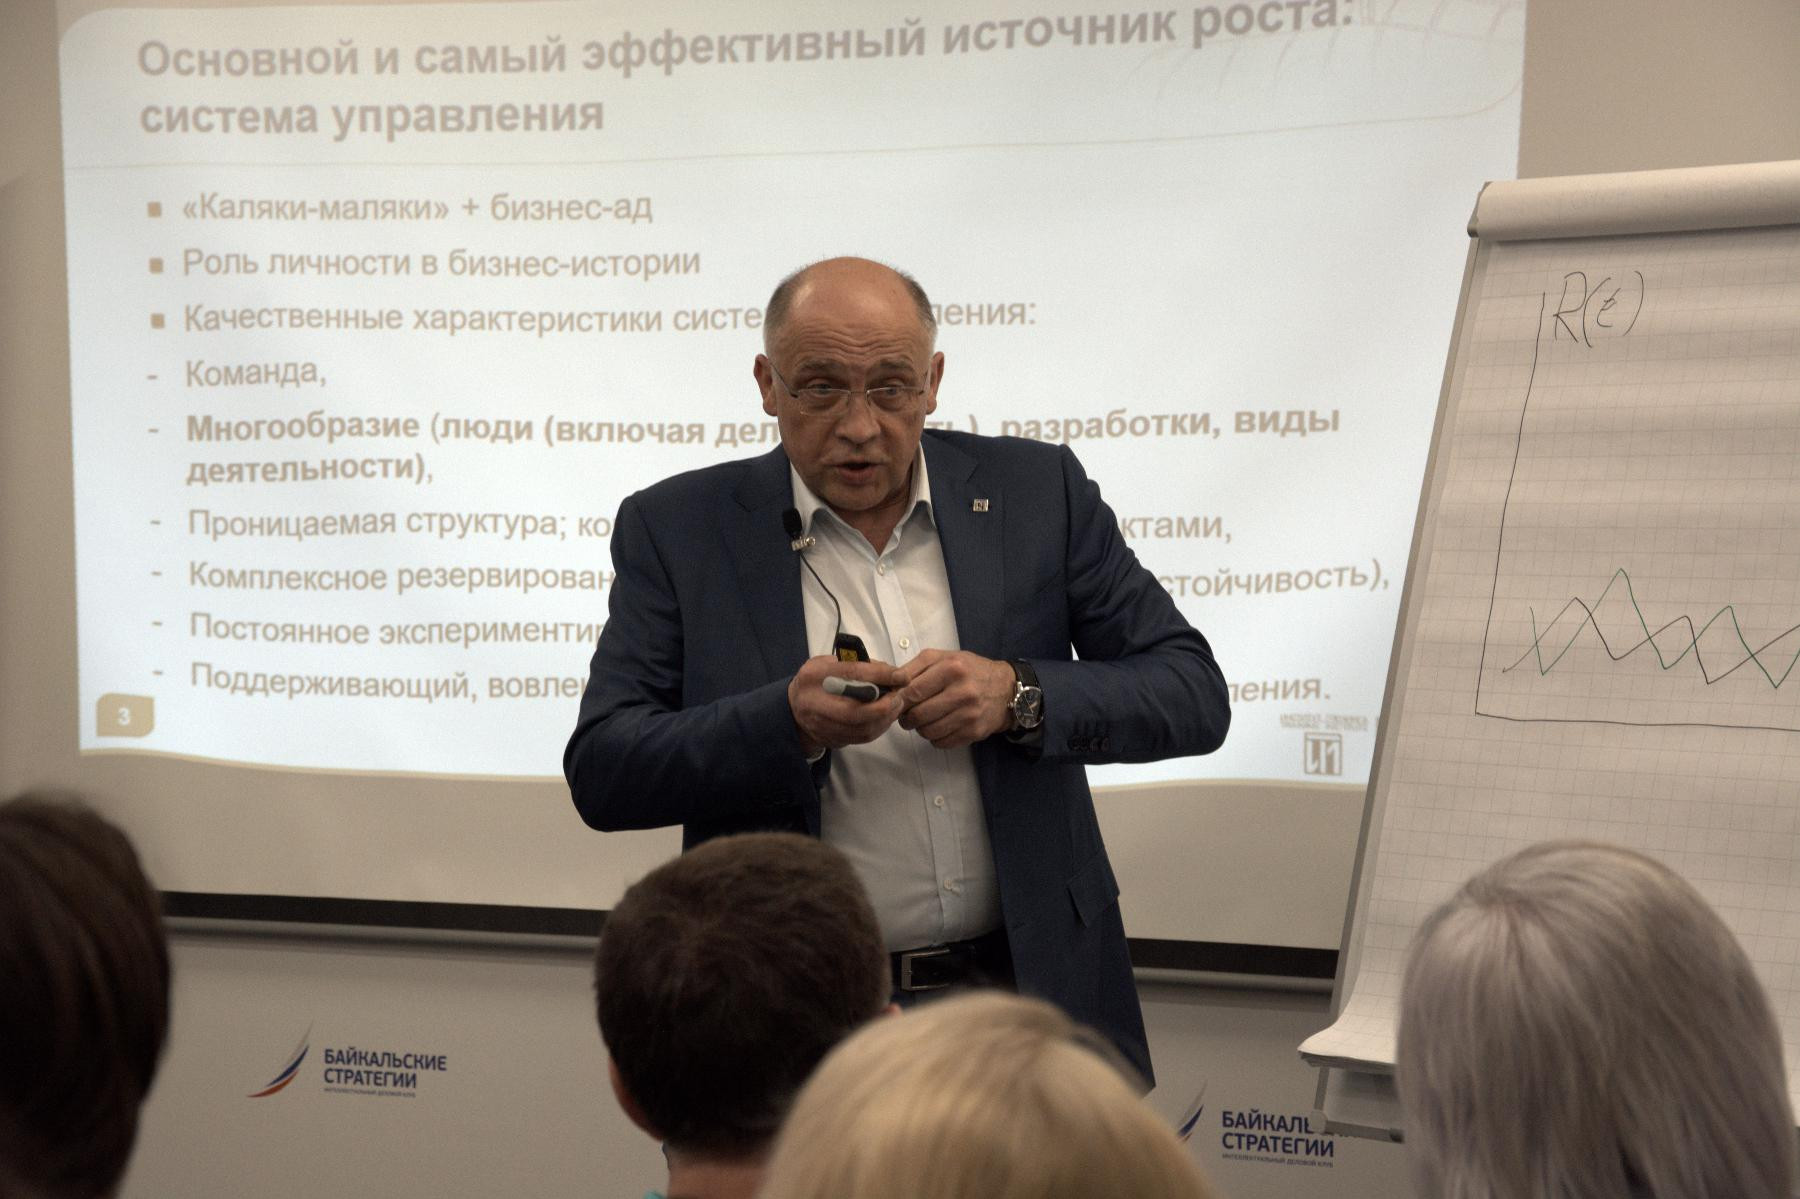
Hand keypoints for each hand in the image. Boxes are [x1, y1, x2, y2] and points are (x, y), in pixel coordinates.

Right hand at [787, 655, 904, 757]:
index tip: (900, 676)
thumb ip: (855, 664)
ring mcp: (821, 725)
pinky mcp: (830, 739)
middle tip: (899, 696)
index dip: (880, 675)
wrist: (794, 708)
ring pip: (860, 728)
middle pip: (854, 710)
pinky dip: (878, 728)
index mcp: (815, 676)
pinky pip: (860, 738)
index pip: (852, 674)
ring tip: (896, 706)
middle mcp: (815, 702)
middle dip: (883, 706)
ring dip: (885, 718)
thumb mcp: (829, 662)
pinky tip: (886, 717)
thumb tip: (887, 671)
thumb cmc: (817, 681)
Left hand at [894, 649, 1015, 748]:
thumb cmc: (970, 671)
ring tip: (925, 718)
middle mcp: (963, 691)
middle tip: (908, 713)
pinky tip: (940, 725)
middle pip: (918, 715)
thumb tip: (892, 684)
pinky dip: (935, 737)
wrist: (1005, 688)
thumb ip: (915, 667)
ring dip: (920, 728)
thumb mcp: (944, 657)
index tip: (896, 701)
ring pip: (927, 732)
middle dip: (907, 717)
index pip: (912, 691)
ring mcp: (970, 714)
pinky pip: (941, 742)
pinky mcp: (974, 732)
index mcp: (952, 668)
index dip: (899, 700)